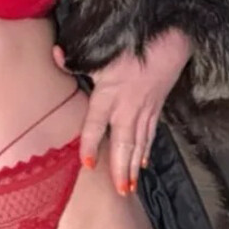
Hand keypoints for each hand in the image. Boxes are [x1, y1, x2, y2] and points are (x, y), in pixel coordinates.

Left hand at [52, 30, 192, 195]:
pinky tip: (144, 164)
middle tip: (120, 191)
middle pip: (123, 142)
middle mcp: (127, 107)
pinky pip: (151, 133)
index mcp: (110, 94)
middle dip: (121, 168)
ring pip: (139, 143)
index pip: (97, 124)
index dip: (91, 144)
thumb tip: (57, 55)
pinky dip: (147, 150)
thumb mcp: (101, 49)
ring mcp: (145, 109)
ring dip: (134, 166)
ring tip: (129, 187)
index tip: (87, 164)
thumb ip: (77, 58)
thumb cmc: (133, 43)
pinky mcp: (157, 106)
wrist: (171, 38)